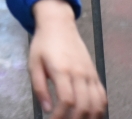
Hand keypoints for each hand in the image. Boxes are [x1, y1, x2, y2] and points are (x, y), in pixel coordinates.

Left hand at [29, 0, 106, 118]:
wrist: (59, 26)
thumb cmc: (43, 44)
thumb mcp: (33, 63)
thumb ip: (39, 87)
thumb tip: (47, 108)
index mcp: (61, 70)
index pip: (67, 100)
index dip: (61, 115)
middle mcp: (79, 73)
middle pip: (84, 105)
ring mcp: (90, 74)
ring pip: (97, 103)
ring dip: (90, 117)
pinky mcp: (94, 74)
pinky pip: (102, 95)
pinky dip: (99, 108)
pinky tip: (91, 114)